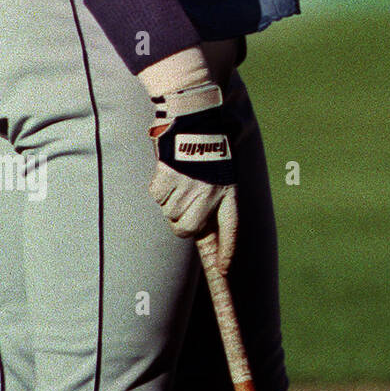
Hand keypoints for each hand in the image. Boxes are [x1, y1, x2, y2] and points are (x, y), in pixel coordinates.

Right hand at [147, 82, 237, 272]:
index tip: (224, 269)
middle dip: (184, 222)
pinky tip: (171, 172)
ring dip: (173, 202)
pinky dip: (161, 189)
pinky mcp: (167, 182)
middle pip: (187, 230)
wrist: (196, 121)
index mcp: (228, 192)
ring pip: (170, 215)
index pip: (231, 229)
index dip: (227, 251)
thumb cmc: (211, 148)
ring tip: (183, 178)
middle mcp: (209, 195)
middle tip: (188, 201)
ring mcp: (187, 190)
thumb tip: (199, 228)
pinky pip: (158, 198)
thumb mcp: (223, 174)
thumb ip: (216, 201)